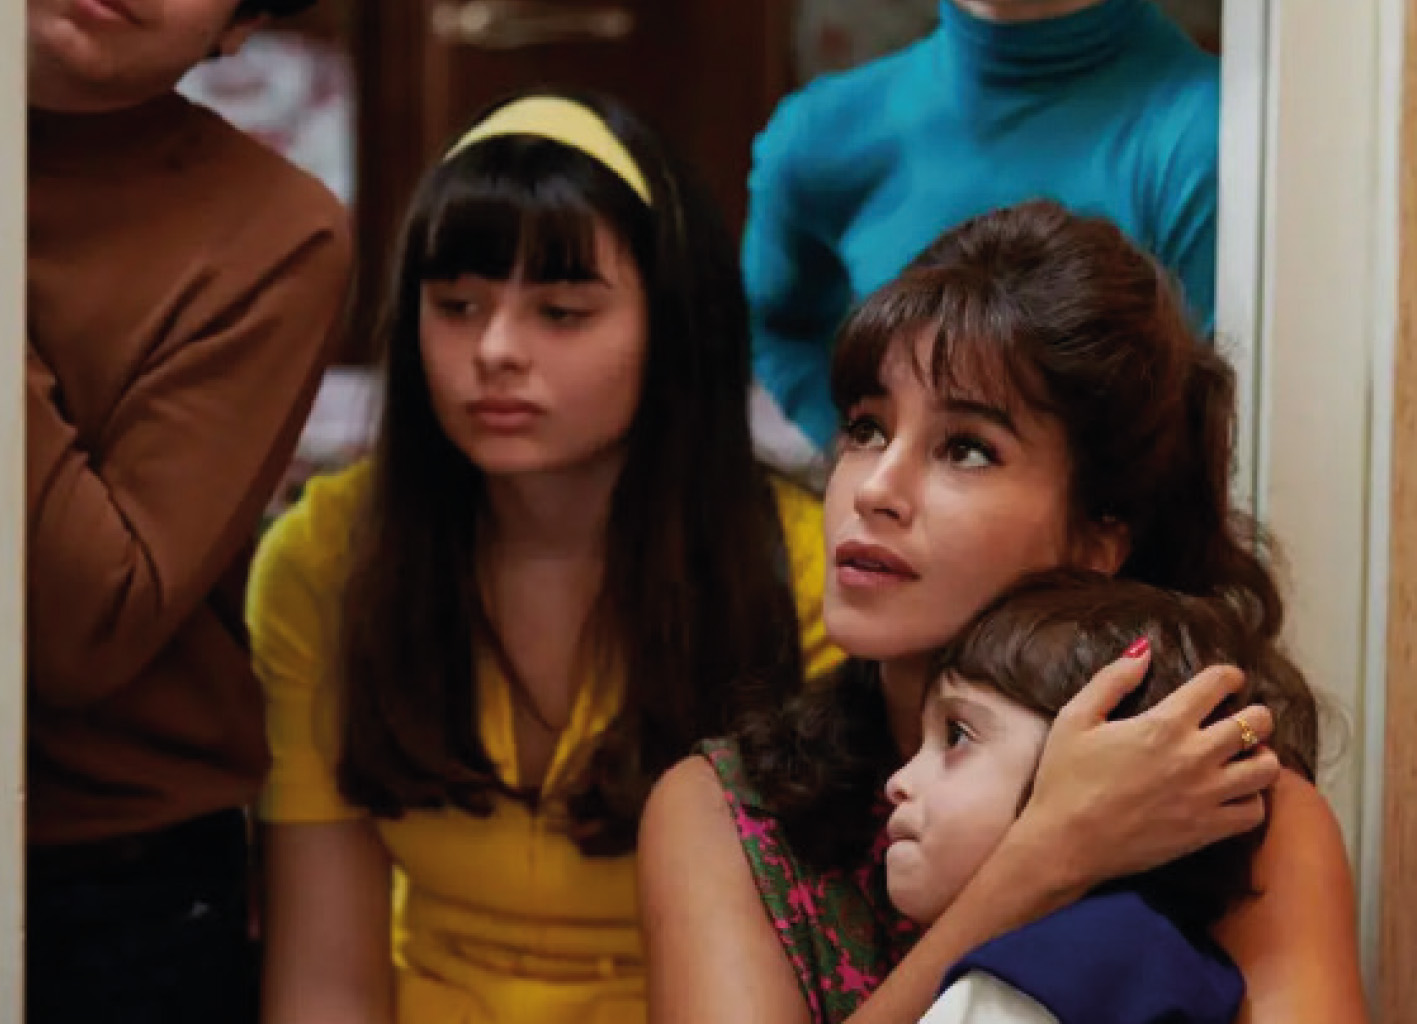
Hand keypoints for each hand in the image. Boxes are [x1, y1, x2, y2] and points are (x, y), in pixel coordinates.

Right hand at [1017, 644, 1279, 892]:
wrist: (1066, 845)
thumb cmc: (1064, 779)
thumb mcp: (1075, 719)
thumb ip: (1112, 680)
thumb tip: (1143, 649)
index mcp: (1163, 725)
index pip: (1218, 685)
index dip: (1228, 676)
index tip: (1226, 679)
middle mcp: (1195, 757)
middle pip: (1257, 723)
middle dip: (1254, 712)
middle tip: (1239, 716)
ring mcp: (1206, 796)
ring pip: (1267, 768)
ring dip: (1260, 755)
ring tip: (1243, 755)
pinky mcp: (1208, 830)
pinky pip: (1255, 810)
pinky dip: (1252, 798)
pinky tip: (1232, 792)